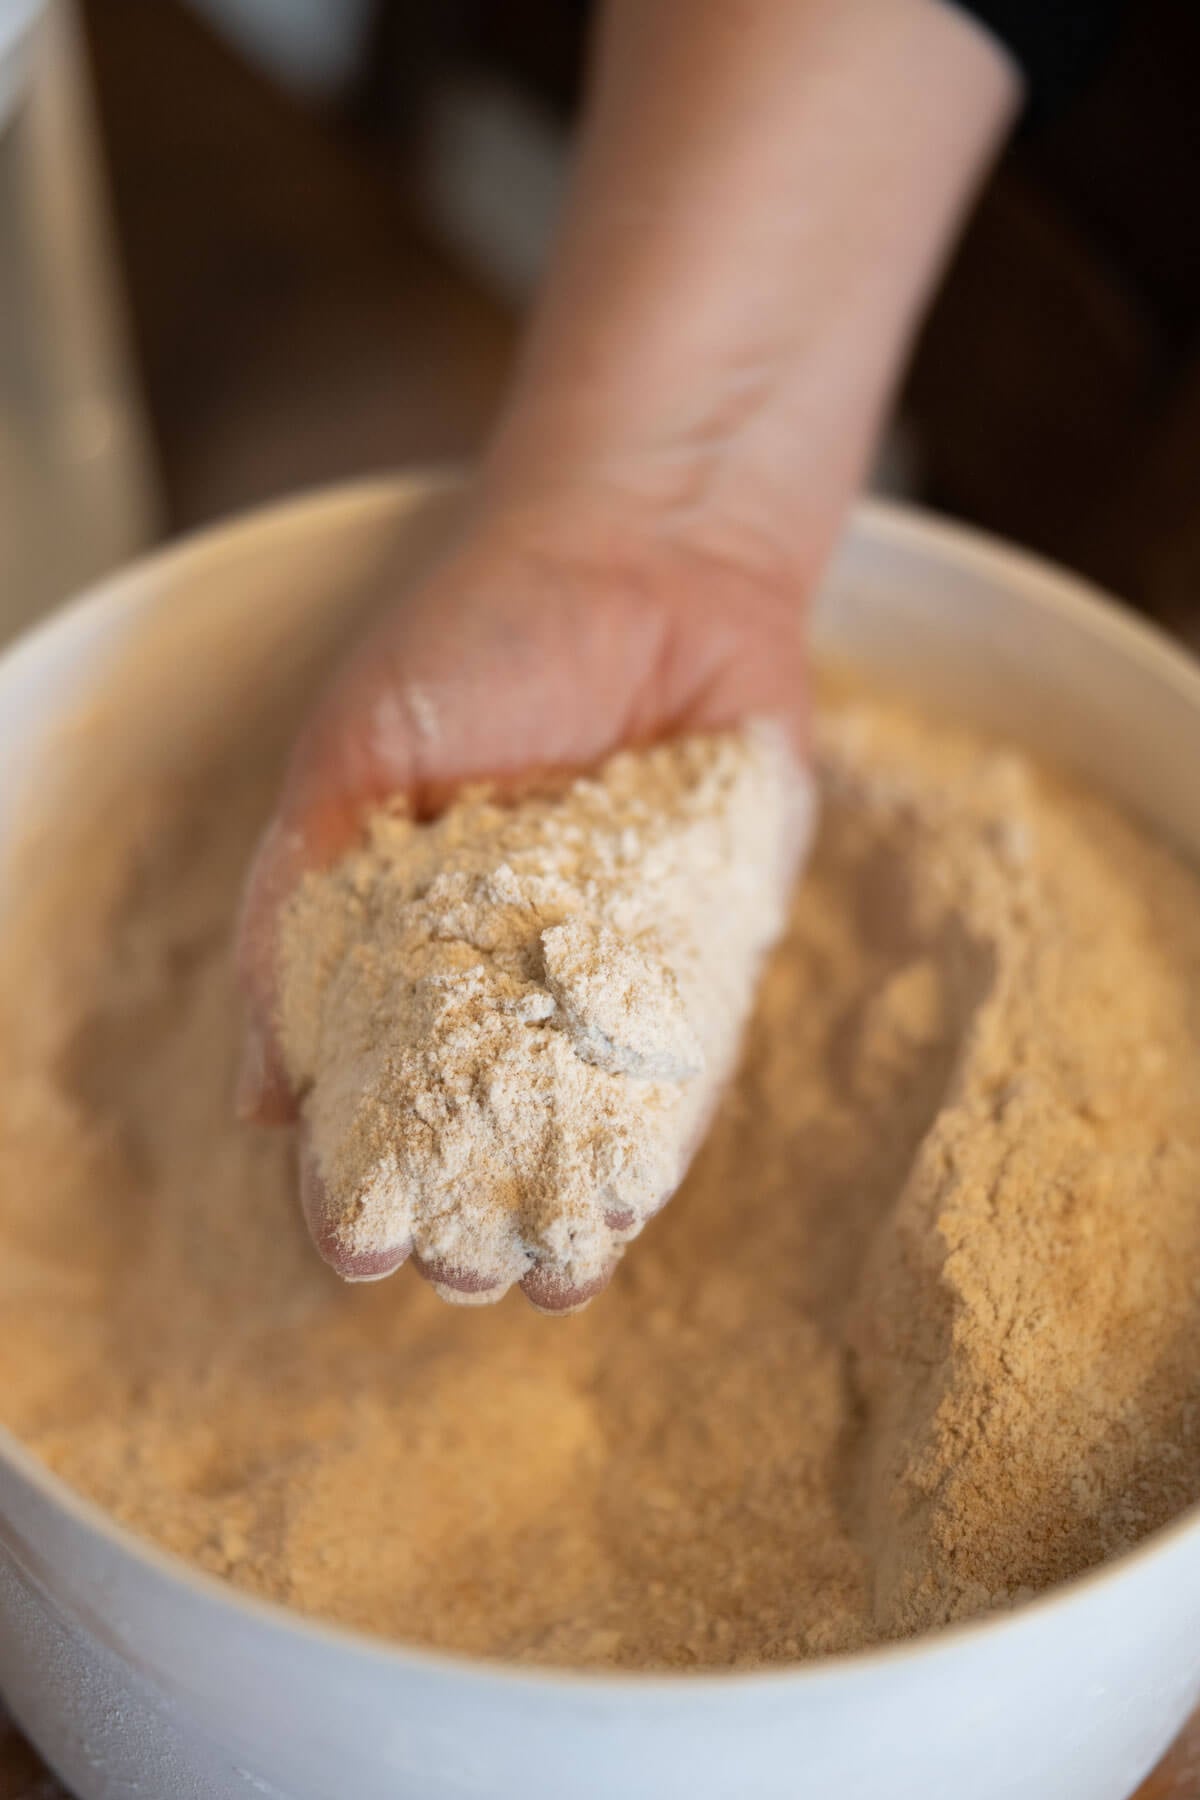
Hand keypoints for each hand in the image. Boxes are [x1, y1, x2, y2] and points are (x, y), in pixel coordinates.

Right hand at [236, 490, 808, 1300]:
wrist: (652, 560)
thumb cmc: (477, 638)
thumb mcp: (349, 764)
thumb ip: (294, 916)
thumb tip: (262, 1098)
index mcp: (399, 945)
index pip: (367, 1090)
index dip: (353, 1177)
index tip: (352, 1243)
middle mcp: (500, 977)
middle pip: (475, 1130)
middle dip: (462, 1212)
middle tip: (457, 1271)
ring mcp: (604, 975)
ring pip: (579, 1125)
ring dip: (563, 1210)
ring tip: (551, 1283)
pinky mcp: (702, 960)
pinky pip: (679, 1070)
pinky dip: (657, 1143)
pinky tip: (633, 1212)